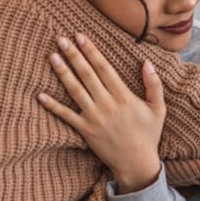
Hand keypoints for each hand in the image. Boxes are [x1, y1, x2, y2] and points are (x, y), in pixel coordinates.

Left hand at [37, 33, 165, 193]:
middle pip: (87, 74)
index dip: (91, 51)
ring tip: (52, 56)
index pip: (104, 67)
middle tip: (61, 39)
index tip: (80, 36)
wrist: (137, 164)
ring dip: (62, 73)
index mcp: (123, 96)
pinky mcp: (85, 130)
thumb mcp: (158, 109)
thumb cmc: (149, 134)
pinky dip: (53, 106)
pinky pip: (66, 116)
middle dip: (73, 55)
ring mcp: (94, 117)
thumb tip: (147, 62)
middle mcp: (107, 104)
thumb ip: (154, 84)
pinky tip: (40, 95)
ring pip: (75, 90)